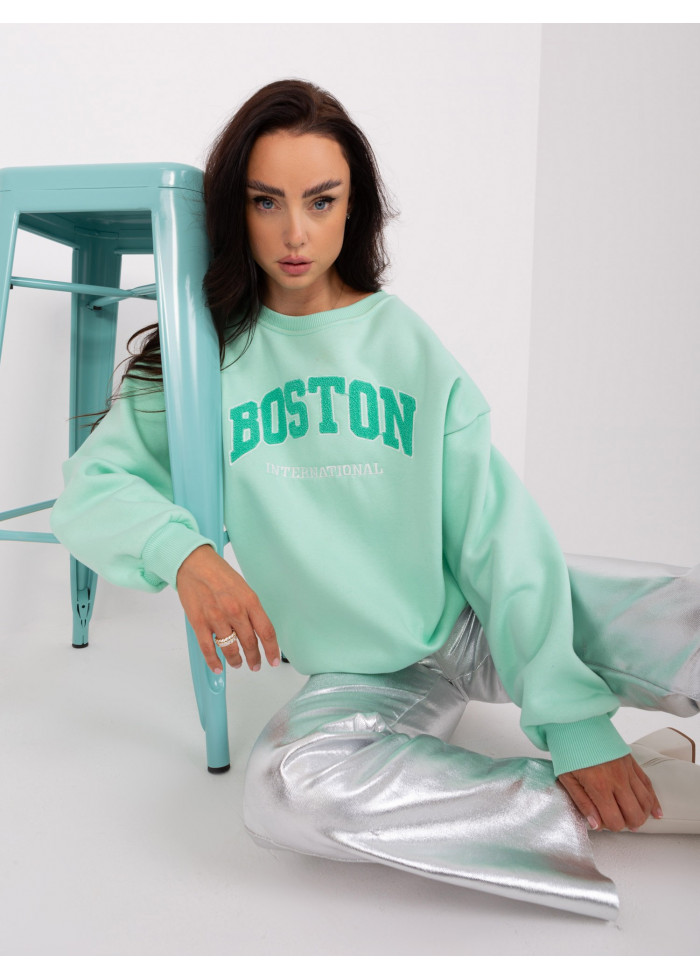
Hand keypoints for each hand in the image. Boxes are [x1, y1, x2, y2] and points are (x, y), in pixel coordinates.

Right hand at [176, 544, 280, 674]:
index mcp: (250, 601)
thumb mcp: (243, 588)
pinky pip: (208, 649)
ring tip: (238, 663)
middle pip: (249, 642)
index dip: (271, 649)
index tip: (273, 661)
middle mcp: (235, 611)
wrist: (194, 563)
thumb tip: (257, 631)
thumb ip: (251, 609)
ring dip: (236, 660)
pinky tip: (219, 667)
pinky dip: (214, 661)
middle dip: (254, 658)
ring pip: (230, 649)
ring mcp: (216, 618)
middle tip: (255, 665)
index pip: (266, 631)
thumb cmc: (219, 574)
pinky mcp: (199, 622)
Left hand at [558, 753, 662, 831]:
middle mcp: (618, 780)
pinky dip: (653, 801)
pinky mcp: (632, 763)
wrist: (577, 724)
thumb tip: (596, 824)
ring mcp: (627, 771)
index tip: (601, 821)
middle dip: (627, 824)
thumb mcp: (567, 779)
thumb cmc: (570, 750)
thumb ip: (582, 803)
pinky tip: (655, 812)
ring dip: (642, 815)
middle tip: (617, 821)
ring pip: (645, 802)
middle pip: (635, 815)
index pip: (615, 821)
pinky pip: (648, 785)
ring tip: (634, 820)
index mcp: (599, 786)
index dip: (609, 826)